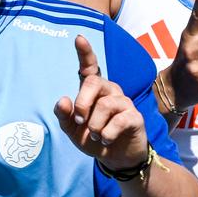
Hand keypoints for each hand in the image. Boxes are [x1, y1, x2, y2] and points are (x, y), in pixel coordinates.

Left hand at [54, 35, 149, 173]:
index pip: (89, 67)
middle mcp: (109, 91)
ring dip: (94, 125)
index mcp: (92, 90)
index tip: (78, 38)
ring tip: (95, 136)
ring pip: (105, 105)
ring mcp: (124, 102)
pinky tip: (105, 139)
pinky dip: (106, 134)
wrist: (115, 158)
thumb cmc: (92, 138)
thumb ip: (64, 115)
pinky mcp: (135, 116)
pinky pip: (118, 120)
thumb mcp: (72, 129)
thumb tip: (62, 100)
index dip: (85, 52)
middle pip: (94, 82)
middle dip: (82, 103)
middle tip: (80, 121)